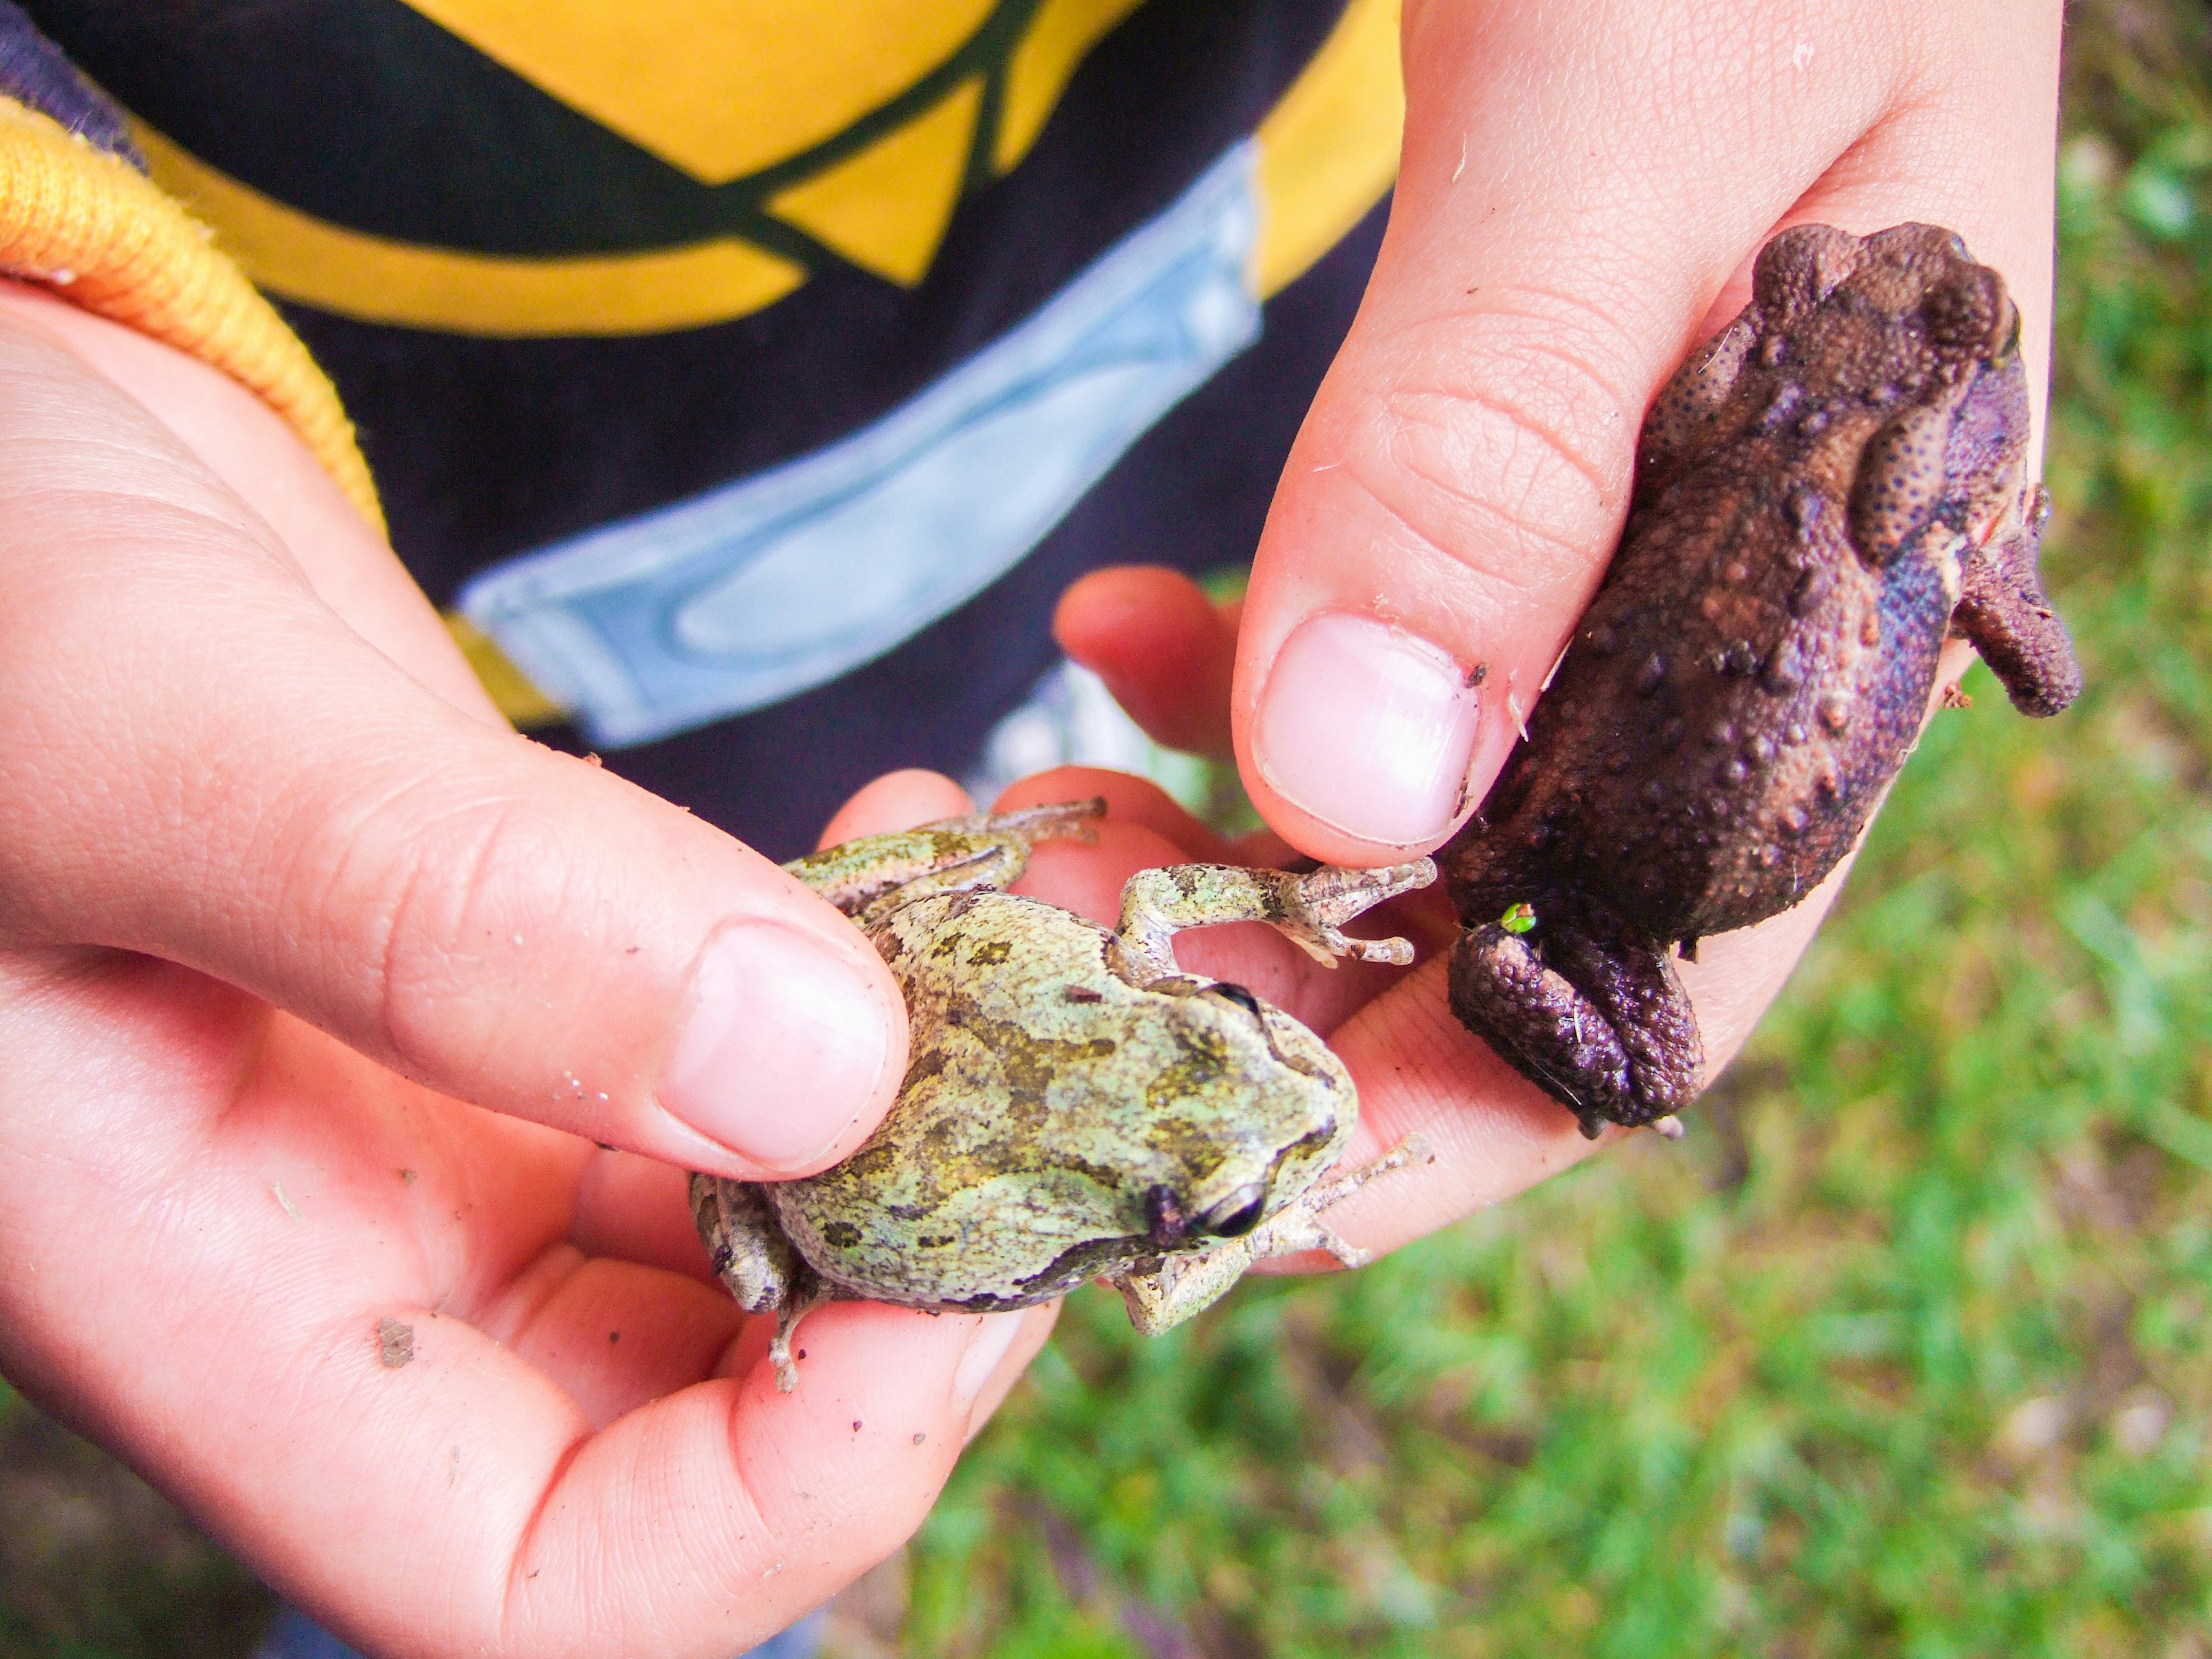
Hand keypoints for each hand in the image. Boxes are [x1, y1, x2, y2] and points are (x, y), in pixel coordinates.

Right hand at [0, 294, 1050, 1656]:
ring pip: (763, 1226)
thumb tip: (816, 1072)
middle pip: (716, 1418)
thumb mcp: (149, 728)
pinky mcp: (532, 993)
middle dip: (932, 1264)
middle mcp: (363, 1255)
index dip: (798, 1481)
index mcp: (224, 1301)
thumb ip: (445, 912)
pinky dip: (872, 988)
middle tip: (1064, 1045)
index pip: (549, 1585)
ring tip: (1021, 907)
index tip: (966, 1248)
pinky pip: (749, 1063)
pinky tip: (911, 846)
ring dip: (938, 1104)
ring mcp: (459, 1130)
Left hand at [1054, 0, 2062, 1249]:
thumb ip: (1503, 445)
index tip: (1232, 1185)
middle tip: (1063, 986)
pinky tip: (1115, 635)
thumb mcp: (1638, 127)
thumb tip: (1356, 780)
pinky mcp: (1523, 467)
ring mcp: (1636, 544)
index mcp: (1867, 580)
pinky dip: (1231, 683)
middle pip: (1531, 916)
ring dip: (1236, 847)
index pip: (1680, 963)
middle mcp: (1760, 606)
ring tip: (1057, 825)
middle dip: (1297, 989)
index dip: (1459, 1116)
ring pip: (1434, 802)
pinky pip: (1379, 650)